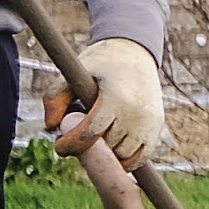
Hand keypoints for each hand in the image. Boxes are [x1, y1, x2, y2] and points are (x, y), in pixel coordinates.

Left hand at [53, 36, 166, 166]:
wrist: (135, 52)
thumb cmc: (101, 63)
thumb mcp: (76, 72)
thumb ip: (56, 96)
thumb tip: (52, 126)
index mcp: (117, 98)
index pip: (90, 133)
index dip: (70, 144)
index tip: (59, 146)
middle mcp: (137, 112)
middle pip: (105, 147)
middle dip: (88, 144)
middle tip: (78, 134)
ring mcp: (150, 122)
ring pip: (122, 155)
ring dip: (108, 151)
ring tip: (98, 133)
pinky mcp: (157, 127)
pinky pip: (140, 156)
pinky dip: (126, 156)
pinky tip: (113, 144)